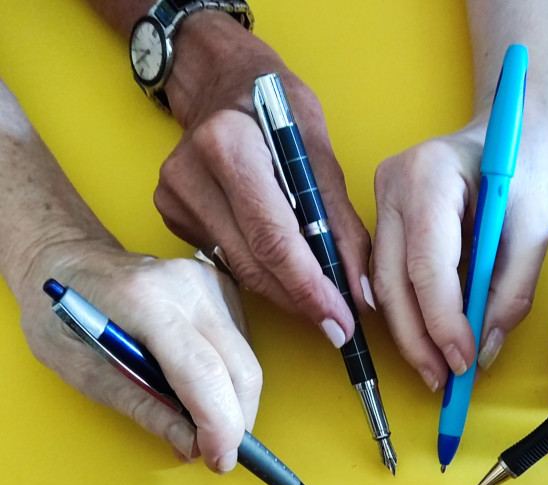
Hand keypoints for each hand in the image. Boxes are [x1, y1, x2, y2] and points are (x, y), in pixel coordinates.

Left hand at [19, 241, 260, 470]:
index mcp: (145, 303)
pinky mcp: (222, 288)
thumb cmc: (58, 312)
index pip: (204, 374)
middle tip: (215, 454)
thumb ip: (141, 407)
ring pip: (247, 363)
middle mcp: (186, 287)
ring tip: (200, 421)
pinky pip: (243, 349)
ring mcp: (209, 283)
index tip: (220, 461)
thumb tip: (191, 446)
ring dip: (234, 403)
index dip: (220, 426)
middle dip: (236, 423)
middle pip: (240, 371)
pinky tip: (200, 388)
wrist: (65, 258)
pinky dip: (230, 380)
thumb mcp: (81, 370)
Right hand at [155, 15, 372, 344]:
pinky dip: (262, 274)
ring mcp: (175, 197)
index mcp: (229, 142)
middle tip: (339, 325)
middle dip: (302, 300)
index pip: (274, 237)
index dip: (310, 287)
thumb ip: (340, 222)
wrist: (220, 80)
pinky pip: (227, 261)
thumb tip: (359, 293)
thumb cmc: (276, 105)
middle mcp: (191, 171)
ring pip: (241, 271)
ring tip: (321, 306)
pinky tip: (283, 272)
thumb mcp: (319, 147)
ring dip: (286, 294)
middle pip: (255, 262)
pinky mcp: (172, 216)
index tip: (341, 321)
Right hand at [373, 101, 547, 390]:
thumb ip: (510, 292)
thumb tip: (482, 353)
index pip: (427, 266)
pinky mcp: (384, 222)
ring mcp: (380, 203)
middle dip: (419, 341)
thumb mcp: (536, 226)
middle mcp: (392, 186)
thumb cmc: (530, 160)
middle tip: (446, 382)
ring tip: (439, 372)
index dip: (443, 323)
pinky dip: (408, 316)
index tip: (464, 362)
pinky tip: (429, 344)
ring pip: (384, 289)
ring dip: (410, 336)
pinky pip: (389, 281)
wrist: (515, 121)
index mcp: (429, 174)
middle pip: (395, 284)